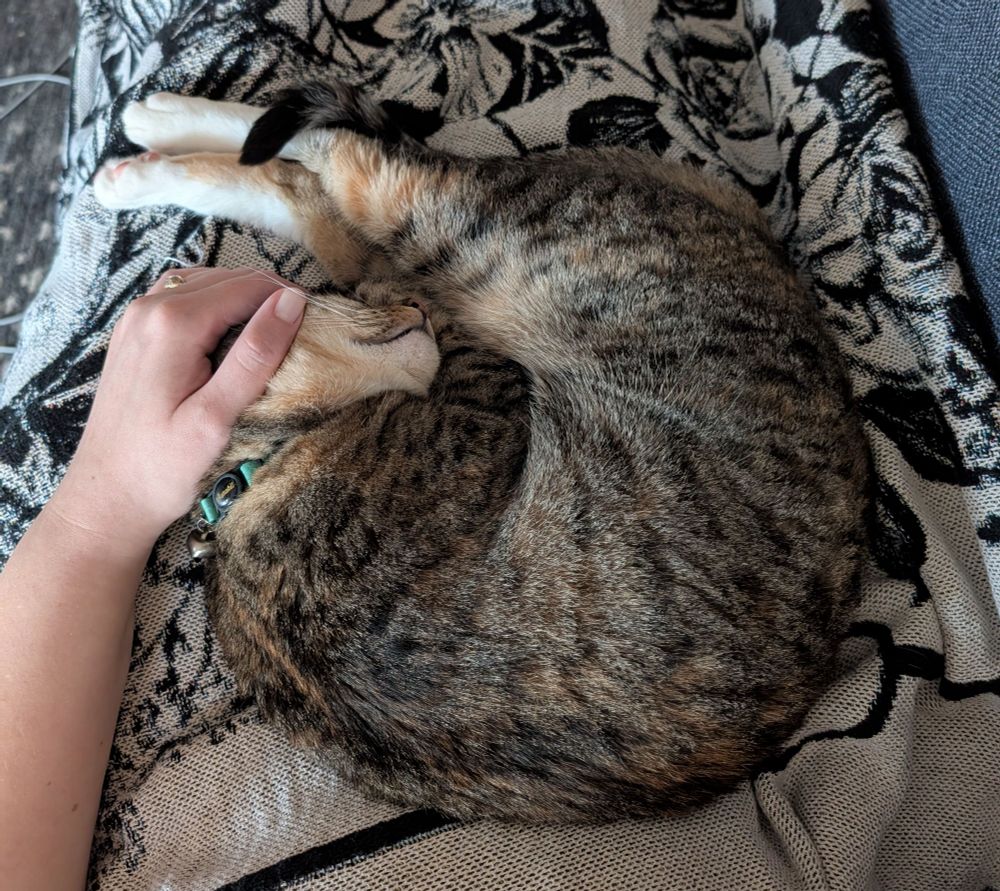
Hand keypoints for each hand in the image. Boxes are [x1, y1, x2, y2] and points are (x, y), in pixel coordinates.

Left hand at [51, 266, 305, 551]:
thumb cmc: (163, 468)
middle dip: (270, 299)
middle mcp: (149, 308)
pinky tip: (230, 339)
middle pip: (229, 279)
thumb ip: (255, 355)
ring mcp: (136, 318)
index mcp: (172, 323)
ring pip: (207, 283)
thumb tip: (292, 301)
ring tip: (272, 339)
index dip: (290, 301)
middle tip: (302, 338)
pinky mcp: (134, 333)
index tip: (319, 329)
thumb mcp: (217, 417)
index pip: (250, 286)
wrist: (106, 497)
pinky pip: (184, 298)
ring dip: (244, 301)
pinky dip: (216, 308)